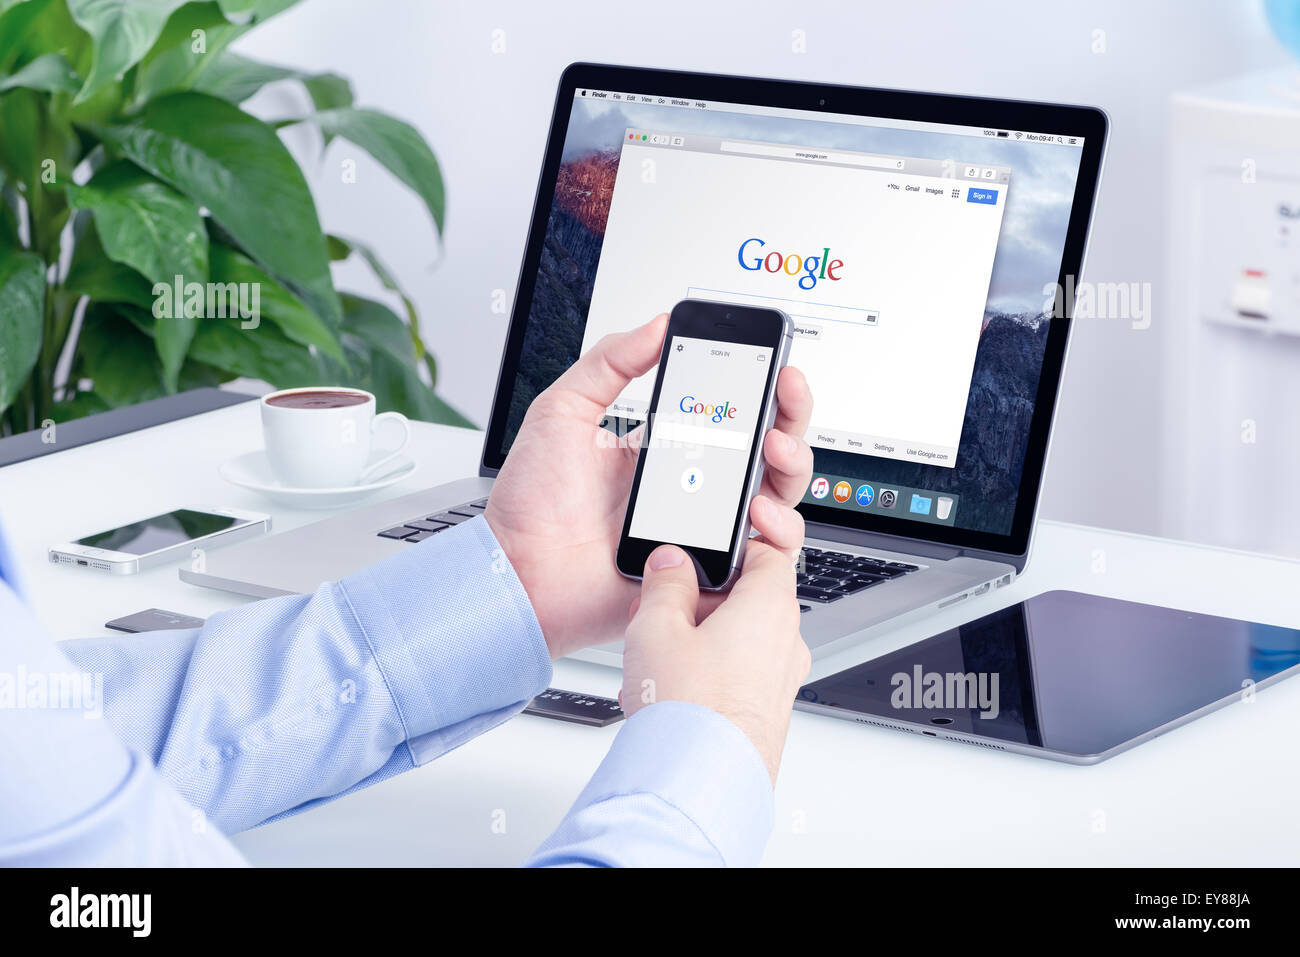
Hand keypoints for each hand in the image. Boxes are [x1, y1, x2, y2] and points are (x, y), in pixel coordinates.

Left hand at [485, 313, 813, 658]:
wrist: (518, 573)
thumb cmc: (530, 504)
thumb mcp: (563, 411)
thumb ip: (608, 363)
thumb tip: (656, 325)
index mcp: (665, 449)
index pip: (731, 413)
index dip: (763, 388)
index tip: (774, 361)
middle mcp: (692, 489)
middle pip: (768, 451)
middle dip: (791, 416)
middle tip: (786, 391)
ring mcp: (704, 531)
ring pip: (778, 499)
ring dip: (792, 467)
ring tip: (774, 449)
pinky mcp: (707, 574)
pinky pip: (764, 559)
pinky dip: (778, 531)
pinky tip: (757, 509)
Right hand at [620, 540, 810, 785]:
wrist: (697, 785)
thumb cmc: (688, 710)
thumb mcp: (656, 625)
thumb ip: (665, 583)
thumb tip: (671, 563)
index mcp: (771, 606)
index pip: (771, 550)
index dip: (741, 539)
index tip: (716, 538)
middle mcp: (786, 642)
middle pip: (749, 596)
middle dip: (702, 596)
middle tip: (660, 603)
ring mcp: (779, 681)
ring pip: (739, 638)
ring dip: (698, 634)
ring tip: (652, 650)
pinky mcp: (765, 714)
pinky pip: (737, 674)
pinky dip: (705, 668)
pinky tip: (665, 684)